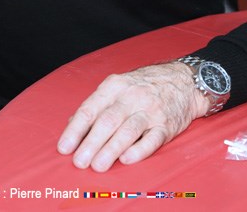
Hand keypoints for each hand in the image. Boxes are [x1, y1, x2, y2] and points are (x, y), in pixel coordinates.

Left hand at [56, 61, 207, 171]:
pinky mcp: (166, 125)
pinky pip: (152, 139)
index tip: (64, 148)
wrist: (181, 81)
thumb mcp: (116, 87)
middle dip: (91, 143)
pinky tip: (126, 159)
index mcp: (114, 86)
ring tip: (98, 166)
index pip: (90, 109)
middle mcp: (131, 96)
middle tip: (79, 162)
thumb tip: (71, 124)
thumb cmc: (142, 87)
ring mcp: (150, 111)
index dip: (75, 130)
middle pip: (108, 121)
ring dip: (111, 149)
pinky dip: (139, 150)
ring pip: (128, 130)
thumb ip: (95, 106)